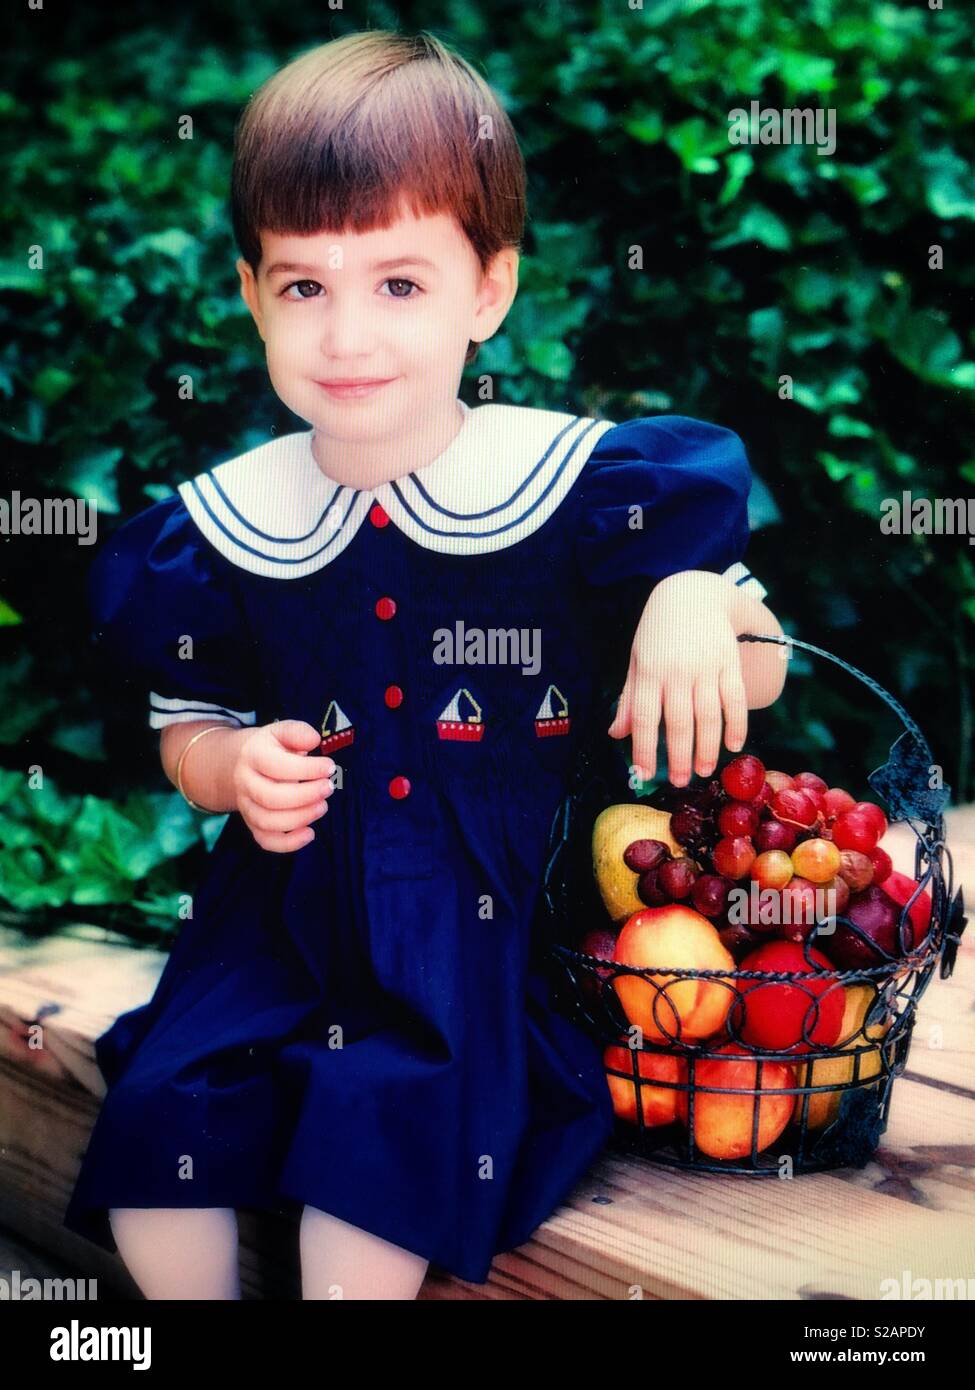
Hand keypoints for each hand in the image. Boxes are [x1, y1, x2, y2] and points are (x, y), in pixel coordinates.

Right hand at [232, 719, 336, 851]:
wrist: (245, 764)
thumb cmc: (273, 748)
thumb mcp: (282, 731)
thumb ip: (298, 732)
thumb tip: (314, 740)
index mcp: (253, 755)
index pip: (276, 766)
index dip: (306, 769)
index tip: (330, 767)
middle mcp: (245, 782)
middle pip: (270, 797)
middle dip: (305, 796)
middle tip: (329, 788)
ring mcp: (246, 805)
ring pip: (267, 821)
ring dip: (300, 818)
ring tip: (322, 807)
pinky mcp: (252, 824)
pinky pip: (265, 841)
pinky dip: (288, 844)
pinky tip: (310, 833)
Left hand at [607, 572, 748, 785]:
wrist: (693, 593)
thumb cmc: (658, 632)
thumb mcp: (637, 660)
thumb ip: (629, 698)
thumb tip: (616, 735)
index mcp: (648, 671)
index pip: (644, 717)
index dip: (644, 748)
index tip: (644, 774)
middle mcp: (677, 671)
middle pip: (679, 722)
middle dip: (680, 757)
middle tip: (682, 781)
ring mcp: (706, 666)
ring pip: (709, 715)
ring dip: (709, 748)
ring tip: (706, 770)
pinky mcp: (729, 662)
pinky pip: (735, 698)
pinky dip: (737, 724)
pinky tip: (734, 745)